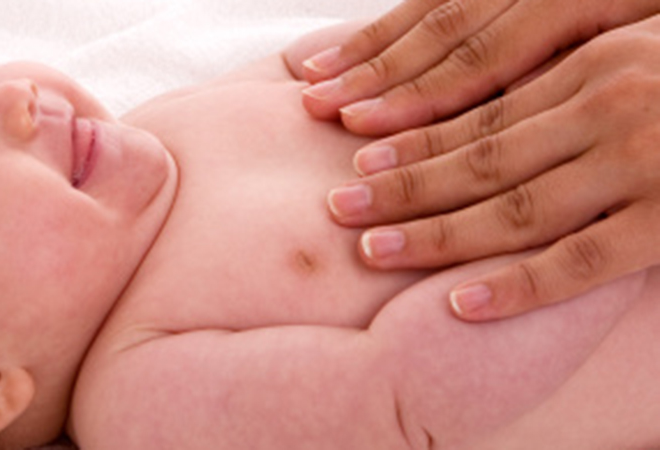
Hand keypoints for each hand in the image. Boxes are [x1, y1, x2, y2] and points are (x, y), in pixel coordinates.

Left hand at [324, 15, 659, 320]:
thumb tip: (501, 104)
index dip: (412, 135)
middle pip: (480, 155)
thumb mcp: (647, 55)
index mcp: (596, 63)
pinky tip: (460, 305)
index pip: (483, 108)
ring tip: (373, 251)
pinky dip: (517, 285)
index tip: (354, 148)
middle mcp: (608, 106)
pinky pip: (582, 261)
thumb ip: (579, 80)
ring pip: (515, 206)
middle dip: (402, 184)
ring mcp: (641, 163)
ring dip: (436, 234)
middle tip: (337, 206)